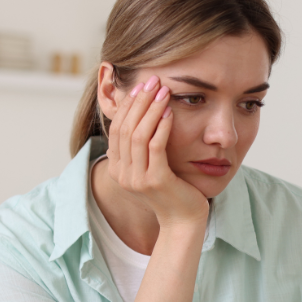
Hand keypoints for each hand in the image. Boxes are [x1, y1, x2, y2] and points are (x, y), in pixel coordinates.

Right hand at [106, 75, 208, 226]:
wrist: (184, 220)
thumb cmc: (173, 190)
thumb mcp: (152, 166)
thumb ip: (143, 146)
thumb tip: (144, 112)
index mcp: (117, 169)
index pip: (117, 129)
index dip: (128, 106)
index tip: (141, 86)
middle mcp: (122, 175)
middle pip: (125, 128)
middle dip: (139, 102)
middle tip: (152, 81)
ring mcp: (137, 179)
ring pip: (138, 135)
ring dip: (152, 109)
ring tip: (163, 91)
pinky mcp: (155, 181)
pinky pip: (156, 146)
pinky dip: (162, 126)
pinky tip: (171, 112)